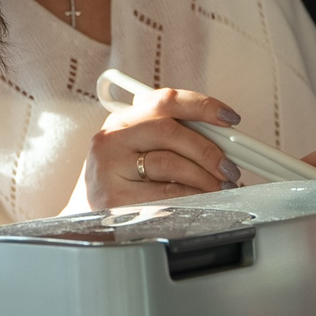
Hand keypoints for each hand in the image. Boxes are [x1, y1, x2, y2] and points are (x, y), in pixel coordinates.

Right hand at [82, 87, 241, 208]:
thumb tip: (221, 139)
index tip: (230, 117)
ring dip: (204, 178)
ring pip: (170, 165)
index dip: (202, 106)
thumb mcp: (137, 149)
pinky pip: (165, 194)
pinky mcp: (114, 198)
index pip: (165, 101)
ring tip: (219, 187)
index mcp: (122, 120)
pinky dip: (191, 197)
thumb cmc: (122, 180)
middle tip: (229, 168)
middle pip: (170, 132)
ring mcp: (109, 168)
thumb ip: (172, 136)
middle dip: (208, 151)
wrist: (85, 214)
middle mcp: (112, 139)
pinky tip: (201, 200)